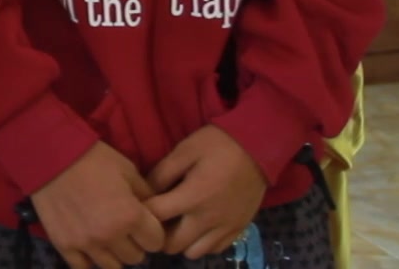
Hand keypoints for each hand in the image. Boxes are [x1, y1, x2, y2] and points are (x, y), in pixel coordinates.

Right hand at [28, 141, 164, 268]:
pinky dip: (89, 260)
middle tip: (124, 228)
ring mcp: (85, 243)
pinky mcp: (64, 245)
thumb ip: (146, 196)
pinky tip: (89, 246)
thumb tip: (155, 213)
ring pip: (113, 266)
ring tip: (106, 236)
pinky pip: (83, 267)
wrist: (50, 155)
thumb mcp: (128, 170)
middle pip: (136, 257)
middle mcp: (110, 236)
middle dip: (134, 243)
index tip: (144, 223)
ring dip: (113, 253)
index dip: (152, 232)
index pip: (156, 242)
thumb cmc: (93, 158)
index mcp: (130, 216)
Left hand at [144, 125, 268, 258]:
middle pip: (172, 244)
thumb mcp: (184, 151)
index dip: (141, 212)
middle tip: (156, 219)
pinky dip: (202, 243)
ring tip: (177, 224)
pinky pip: (215, 249)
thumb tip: (144, 191)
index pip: (155, 217)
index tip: (139, 205)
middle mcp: (208, 219)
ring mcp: (226, 227)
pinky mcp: (239, 229)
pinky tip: (198, 226)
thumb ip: (161, 173)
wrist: (259, 147)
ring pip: (193, 252)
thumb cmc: (217, 145)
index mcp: (192, 197)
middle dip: (158, 234)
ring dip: (180, 242)